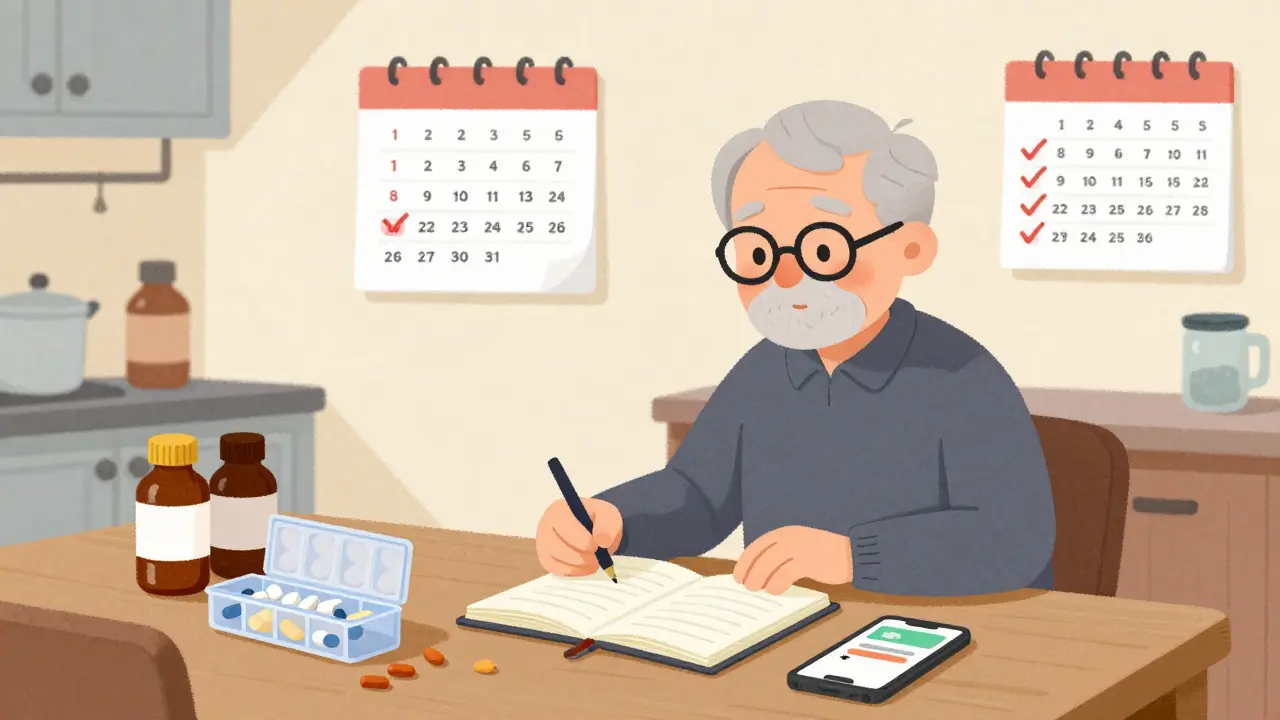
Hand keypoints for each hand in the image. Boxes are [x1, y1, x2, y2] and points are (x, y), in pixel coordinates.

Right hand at [535, 498, 623, 576]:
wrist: (592, 528)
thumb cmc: (597, 520)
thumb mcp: (609, 515)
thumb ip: (608, 525)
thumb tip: (602, 541)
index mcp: (560, 509)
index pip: (564, 527)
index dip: (582, 541)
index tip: (596, 546)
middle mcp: (546, 525)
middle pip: (557, 546)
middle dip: (582, 556)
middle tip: (597, 558)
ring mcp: (543, 543)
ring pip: (557, 560)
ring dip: (579, 565)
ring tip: (593, 561)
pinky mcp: (545, 558)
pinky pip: (556, 570)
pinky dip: (573, 571)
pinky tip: (585, 566)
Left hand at [733, 526, 852, 593]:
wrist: (852, 553)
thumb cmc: (826, 552)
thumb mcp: (801, 547)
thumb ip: (783, 554)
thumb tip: (761, 571)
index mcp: (787, 533)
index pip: (758, 546)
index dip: (745, 561)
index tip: (738, 574)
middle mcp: (790, 538)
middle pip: (761, 555)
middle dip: (749, 571)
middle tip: (745, 585)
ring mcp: (799, 548)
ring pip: (769, 564)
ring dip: (760, 578)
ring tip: (757, 589)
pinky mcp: (808, 561)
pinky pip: (786, 573)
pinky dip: (777, 583)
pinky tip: (774, 590)